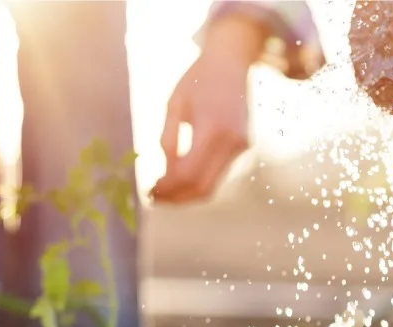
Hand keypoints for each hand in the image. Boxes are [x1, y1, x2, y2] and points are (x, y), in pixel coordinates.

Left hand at [150, 16, 266, 203]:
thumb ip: (169, 139)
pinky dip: (198, 182)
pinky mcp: (243, 147)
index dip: (167, 187)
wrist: (232, 61)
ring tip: (163, 193)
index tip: (149, 190)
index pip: (187, 173)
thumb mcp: (174, 104)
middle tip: (154, 198)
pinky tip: (180, 179)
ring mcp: (240, 146)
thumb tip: (164, 174)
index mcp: (212, 127)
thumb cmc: (197, 79)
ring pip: (211, 186)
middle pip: (201, 188)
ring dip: (186, 195)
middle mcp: (231, 141)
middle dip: (176, 198)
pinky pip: (218, 174)